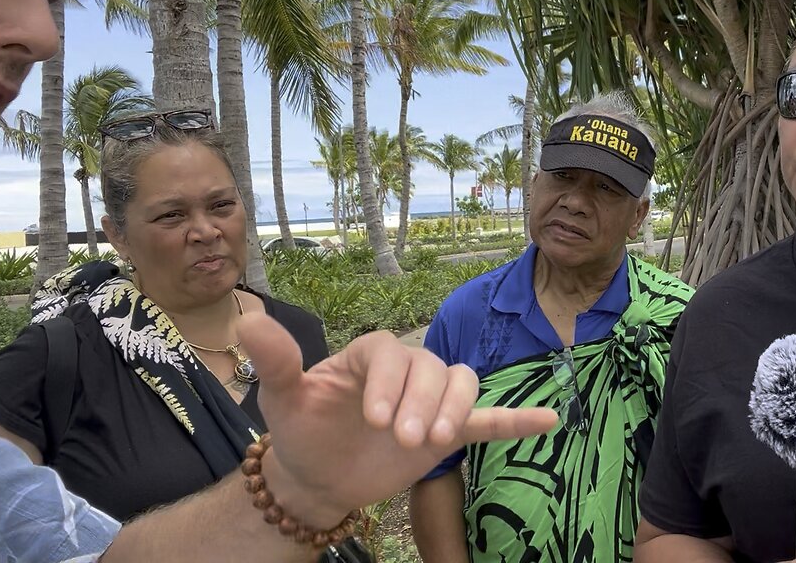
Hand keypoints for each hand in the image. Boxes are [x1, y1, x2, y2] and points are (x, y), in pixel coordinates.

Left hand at [237, 312, 557, 526]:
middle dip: (421, 404)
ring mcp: (433, 399)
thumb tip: (246, 319)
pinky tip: (549, 420)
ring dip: (455, 409)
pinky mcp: (451, 429)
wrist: (319, 475)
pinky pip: (490, 419)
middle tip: (403, 440)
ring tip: (434, 443)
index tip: (375, 418)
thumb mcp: (282, 397)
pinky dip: (518, 419)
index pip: (391, 353)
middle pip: (432, 370)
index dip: (388, 383)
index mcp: (371, 354)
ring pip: (463, 386)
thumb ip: (275, 361)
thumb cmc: (301, 429)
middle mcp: (409, 369)